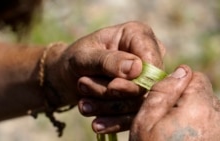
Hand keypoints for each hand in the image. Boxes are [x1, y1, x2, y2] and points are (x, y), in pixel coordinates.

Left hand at [45, 21, 164, 131]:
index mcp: (138, 35)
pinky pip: (135, 115)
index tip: (112, 86)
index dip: (138, 79)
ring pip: (139, 103)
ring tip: (83, 104)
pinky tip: (97, 124)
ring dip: (109, 106)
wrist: (67, 76)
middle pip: (146, 84)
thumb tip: (137, 69)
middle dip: (114, 93)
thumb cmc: (76, 59)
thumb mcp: (84, 56)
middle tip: (84, 87)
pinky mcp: (139, 97)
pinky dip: (114, 122)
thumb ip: (108, 61)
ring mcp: (145, 78)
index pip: (152, 60)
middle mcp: (147, 56)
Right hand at [129, 65, 219, 140]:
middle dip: (187, 101)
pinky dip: (203, 127)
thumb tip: (181, 70)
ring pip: (210, 108)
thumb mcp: (146, 121)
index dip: (178, 86)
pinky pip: (215, 124)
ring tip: (179, 135)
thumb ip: (163, 91)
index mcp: (200, 105)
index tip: (167, 101)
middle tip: (169, 122)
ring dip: (195, 115)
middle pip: (204, 93)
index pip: (196, 77)